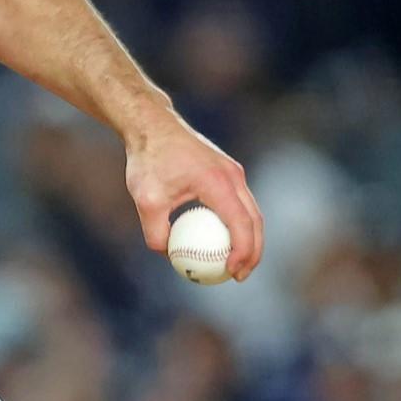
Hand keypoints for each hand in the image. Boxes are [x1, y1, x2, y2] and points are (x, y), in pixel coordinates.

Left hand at [122, 111, 262, 280]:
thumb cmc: (147, 159)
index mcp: (218, 182)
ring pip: (251, 211)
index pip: (241, 224)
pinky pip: (238, 203)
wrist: (151, 124)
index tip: (232, 273)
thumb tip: (167, 255)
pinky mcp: (226, 171)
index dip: (242, 252)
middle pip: (255, 220)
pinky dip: (237, 224)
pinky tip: (221, 241)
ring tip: (235, 264)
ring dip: (249, 239)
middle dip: (253, 252)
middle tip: (239, 276)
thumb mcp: (145, 198)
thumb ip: (155, 231)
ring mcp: (233, 171)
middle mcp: (232, 176)